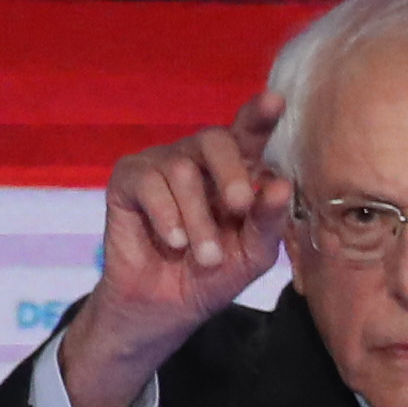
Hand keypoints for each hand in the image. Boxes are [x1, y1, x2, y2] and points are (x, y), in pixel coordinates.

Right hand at [63, 92, 289, 406]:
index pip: (248, 134)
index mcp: (235, 170)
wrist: (166, 305)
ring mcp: (160, 164)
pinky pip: (148, 183)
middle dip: (232, 174)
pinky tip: (172, 243)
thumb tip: (280, 185)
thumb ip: (268, 221)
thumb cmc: (215, 274)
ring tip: (205, 256)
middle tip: (238, 208)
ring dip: (198, 221)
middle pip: (215, 140)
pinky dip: (166, 217)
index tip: (276, 101)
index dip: (260, 115)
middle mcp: (197, 159)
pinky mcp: (127, 178)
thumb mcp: (252, 254)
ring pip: (182, 171)